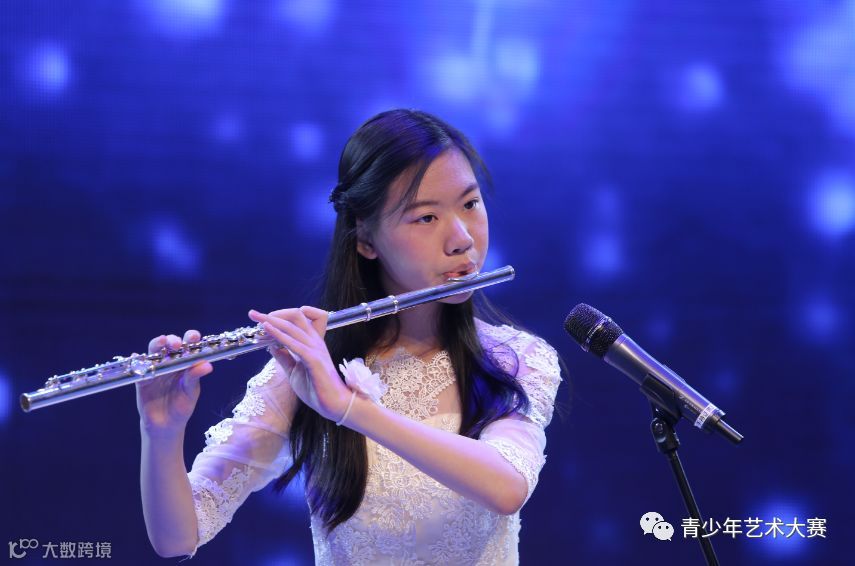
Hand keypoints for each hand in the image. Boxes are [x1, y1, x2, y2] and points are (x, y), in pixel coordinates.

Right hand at [135, 330, 213, 434]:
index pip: (188, 346)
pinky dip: (137, 361)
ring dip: (156, 345)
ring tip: (161, 342)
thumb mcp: (191, 392)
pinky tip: (137, 356)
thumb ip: (195, 377)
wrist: (166, 425)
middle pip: (169, 345)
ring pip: (153, 352)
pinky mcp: (142, 379)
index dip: (190, 338)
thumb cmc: (181, 406)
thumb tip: (208, 365)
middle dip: (172, 340)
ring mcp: (155, 369)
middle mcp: (169, 362)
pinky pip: (138, 368)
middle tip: (176, 343)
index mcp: (184, 363)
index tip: (192, 336)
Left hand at [248, 306, 350, 422]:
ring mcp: (315, 349)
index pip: (298, 319)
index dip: (280, 316)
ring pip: (292, 326)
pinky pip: (294, 343)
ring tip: (257, 321)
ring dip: (271, 322)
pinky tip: (267, 329)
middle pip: (295, 316)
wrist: (332, 404)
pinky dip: (278, 334)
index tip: (262, 322)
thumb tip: (271, 346)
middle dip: (273, 314)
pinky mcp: (313, 359)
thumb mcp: (294, 371)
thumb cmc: (316, 389)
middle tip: (254, 316)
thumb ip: (284, 358)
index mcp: (312, 342)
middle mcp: (314, 341)